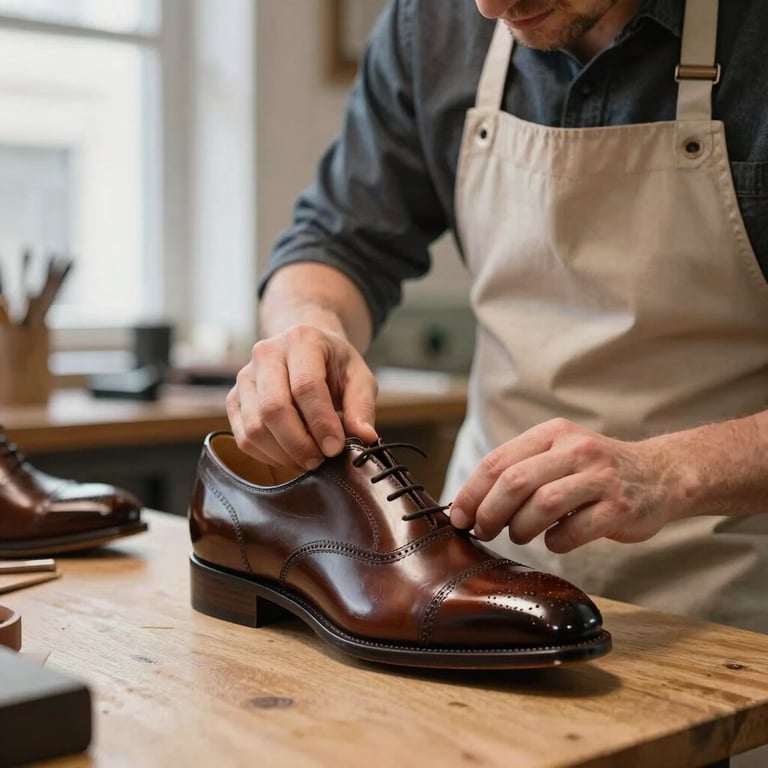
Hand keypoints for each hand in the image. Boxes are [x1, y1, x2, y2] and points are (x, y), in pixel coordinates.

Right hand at [226, 324, 378, 469]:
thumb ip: (362, 406)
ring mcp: (245, 376)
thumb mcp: (359, 377)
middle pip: (274, 409)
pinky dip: (267, 455)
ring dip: (283, 453)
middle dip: (299, 443)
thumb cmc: (334, 364)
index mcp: (302, 340)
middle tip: (320, 460)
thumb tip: (365, 437)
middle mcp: (267, 353)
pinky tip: (289, 455)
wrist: (304, 349)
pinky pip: (243, 437)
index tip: (335, 448)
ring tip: (308, 459)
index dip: (321, 423)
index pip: (306, 386)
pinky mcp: (234, 398)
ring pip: (255, 427)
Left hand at [449, 418, 681, 552]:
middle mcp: (575, 450)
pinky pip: (573, 531)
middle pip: (515, 482)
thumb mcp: (557, 453)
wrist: (660, 474)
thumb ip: (519, 470)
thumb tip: (468, 505)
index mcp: (552, 434)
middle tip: (483, 531)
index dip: (472, 492)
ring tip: (519, 535)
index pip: (498, 461)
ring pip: (542, 505)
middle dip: (490, 513)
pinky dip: (555, 541)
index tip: (458, 516)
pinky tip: (554, 539)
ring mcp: (599, 478)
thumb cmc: (593, 471)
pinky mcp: (619, 508)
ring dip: (520, 528)